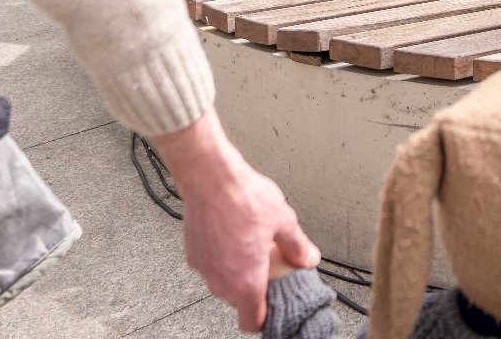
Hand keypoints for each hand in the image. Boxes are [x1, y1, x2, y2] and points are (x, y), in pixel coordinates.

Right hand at [150, 112, 319, 329]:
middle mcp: (222, 281)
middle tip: (266, 266)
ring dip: (236, 272)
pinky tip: (232, 235)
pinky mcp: (193, 255)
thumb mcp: (284, 221)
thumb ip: (298, 246)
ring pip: (224, 283)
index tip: (271, 308)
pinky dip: (222, 258)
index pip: (251, 322)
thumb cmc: (243, 198)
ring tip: (249, 245)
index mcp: (246, 281)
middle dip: (253, 287)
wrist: (210, 178)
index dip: (263, 319)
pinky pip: (211, 266)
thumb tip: (307, 257)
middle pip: (239, 302)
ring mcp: (205, 269)